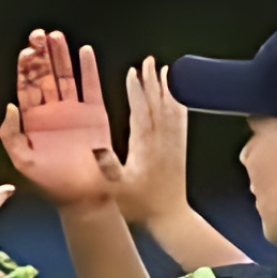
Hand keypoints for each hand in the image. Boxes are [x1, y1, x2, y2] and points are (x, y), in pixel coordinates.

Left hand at [0, 29, 113, 206]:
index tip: (24, 53)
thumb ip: (11, 136)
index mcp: (34, 123)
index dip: (25, 70)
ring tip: (56, 38)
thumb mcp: (23, 162)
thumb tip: (8, 107)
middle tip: (39, 36)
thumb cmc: (54, 184)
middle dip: (42, 56)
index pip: (27, 90)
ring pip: (66, 77)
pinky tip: (84, 52)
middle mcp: (53, 114)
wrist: (85, 196)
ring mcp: (74, 112)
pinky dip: (89, 69)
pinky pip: (91, 87)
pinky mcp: (95, 114)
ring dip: (61, 56)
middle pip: (46, 77)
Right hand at [94, 56, 188, 228]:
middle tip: (149, 61)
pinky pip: (181, 120)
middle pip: (157, 103)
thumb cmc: (140, 205)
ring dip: (167, 87)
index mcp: (144, 147)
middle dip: (153, 81)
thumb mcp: (116, 190)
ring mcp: (173, 143)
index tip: (134, 72)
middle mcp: (161, 141)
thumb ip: (107, 168)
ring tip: (165, 69)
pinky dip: (179, 102)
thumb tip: (95, 147)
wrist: (170, 217)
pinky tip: (178, 94)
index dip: (137, 91)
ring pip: (171, 108)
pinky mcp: (180, 148)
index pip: (140, 112)